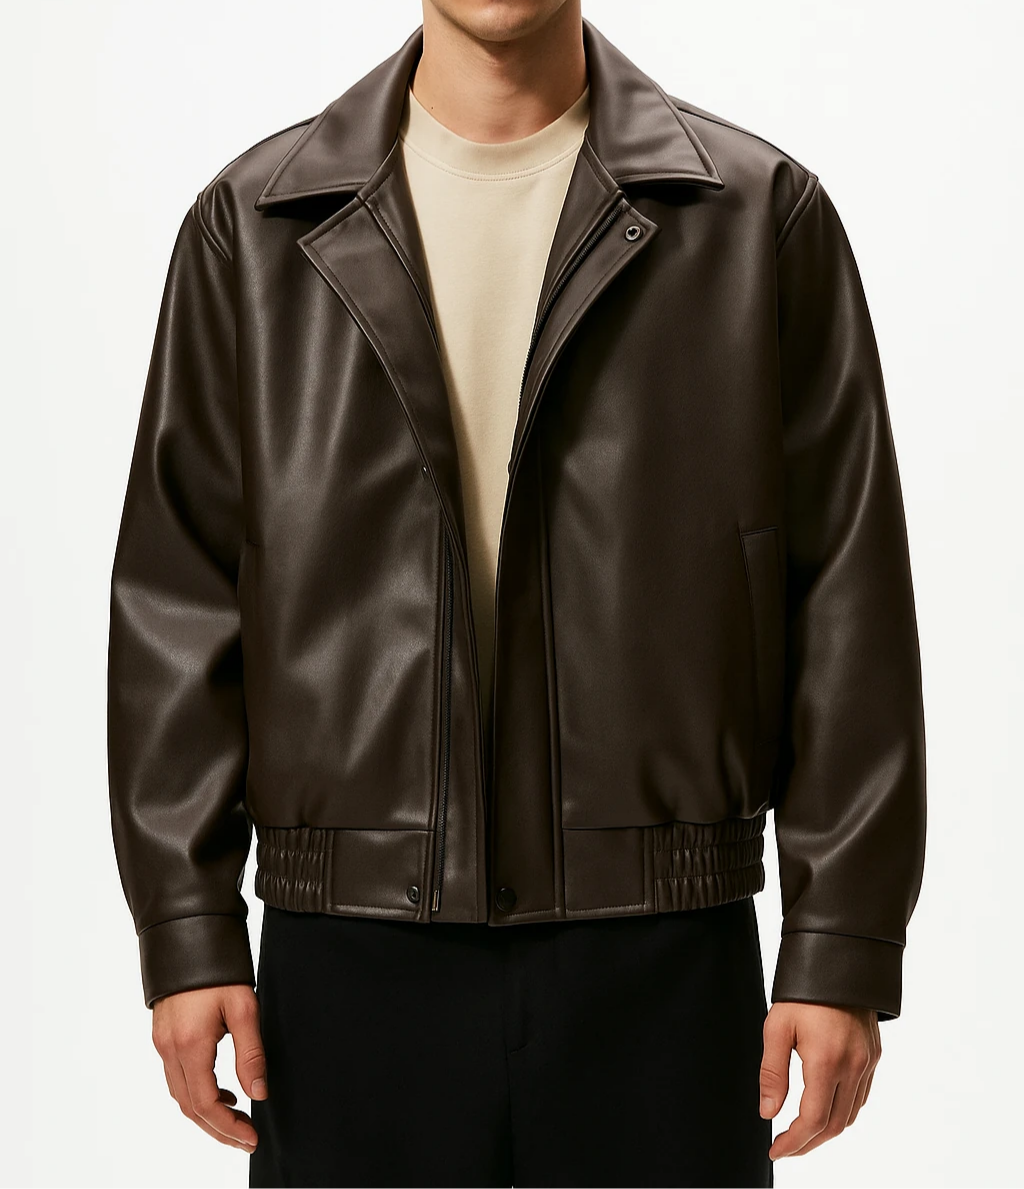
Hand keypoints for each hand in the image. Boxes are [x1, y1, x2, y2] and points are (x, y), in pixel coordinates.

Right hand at [151, 984, 267, 1151]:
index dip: (228, 1127)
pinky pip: (177, 1077)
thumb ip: (251, 1054)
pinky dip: (197, 1092)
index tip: (251, 1138)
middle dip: (217, 1129)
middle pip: (189, 1107)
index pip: (206, 1104)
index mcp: (190, 1045)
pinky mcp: (163, 1035)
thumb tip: (258, 1094)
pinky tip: (220, 1090)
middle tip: (246, 1138)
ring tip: (236, 1119)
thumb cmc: (218, 968)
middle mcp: (169, 1049)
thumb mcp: (244, 1007)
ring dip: (206, 1113)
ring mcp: (162, 1043)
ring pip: (180, 1094)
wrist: (188, 935)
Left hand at [759, 1001, 879, 1159]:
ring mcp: (868, 1062)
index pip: (812, 1120)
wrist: (839, 961)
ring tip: (801, 1133)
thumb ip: (772, 1073)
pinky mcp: (874, 1056)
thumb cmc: (803, 992)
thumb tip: (767, 1113)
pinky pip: (861, 1098)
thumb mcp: (777, 1027)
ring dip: (826, 1131)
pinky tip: (824, 1109)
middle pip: (834, 1126)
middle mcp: (853, 1066)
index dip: (793, 1142)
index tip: (775, 1150)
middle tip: (785, 1147)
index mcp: (826, 1060)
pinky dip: (842, 1112)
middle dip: (808, 1144)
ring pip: (850, 1115)